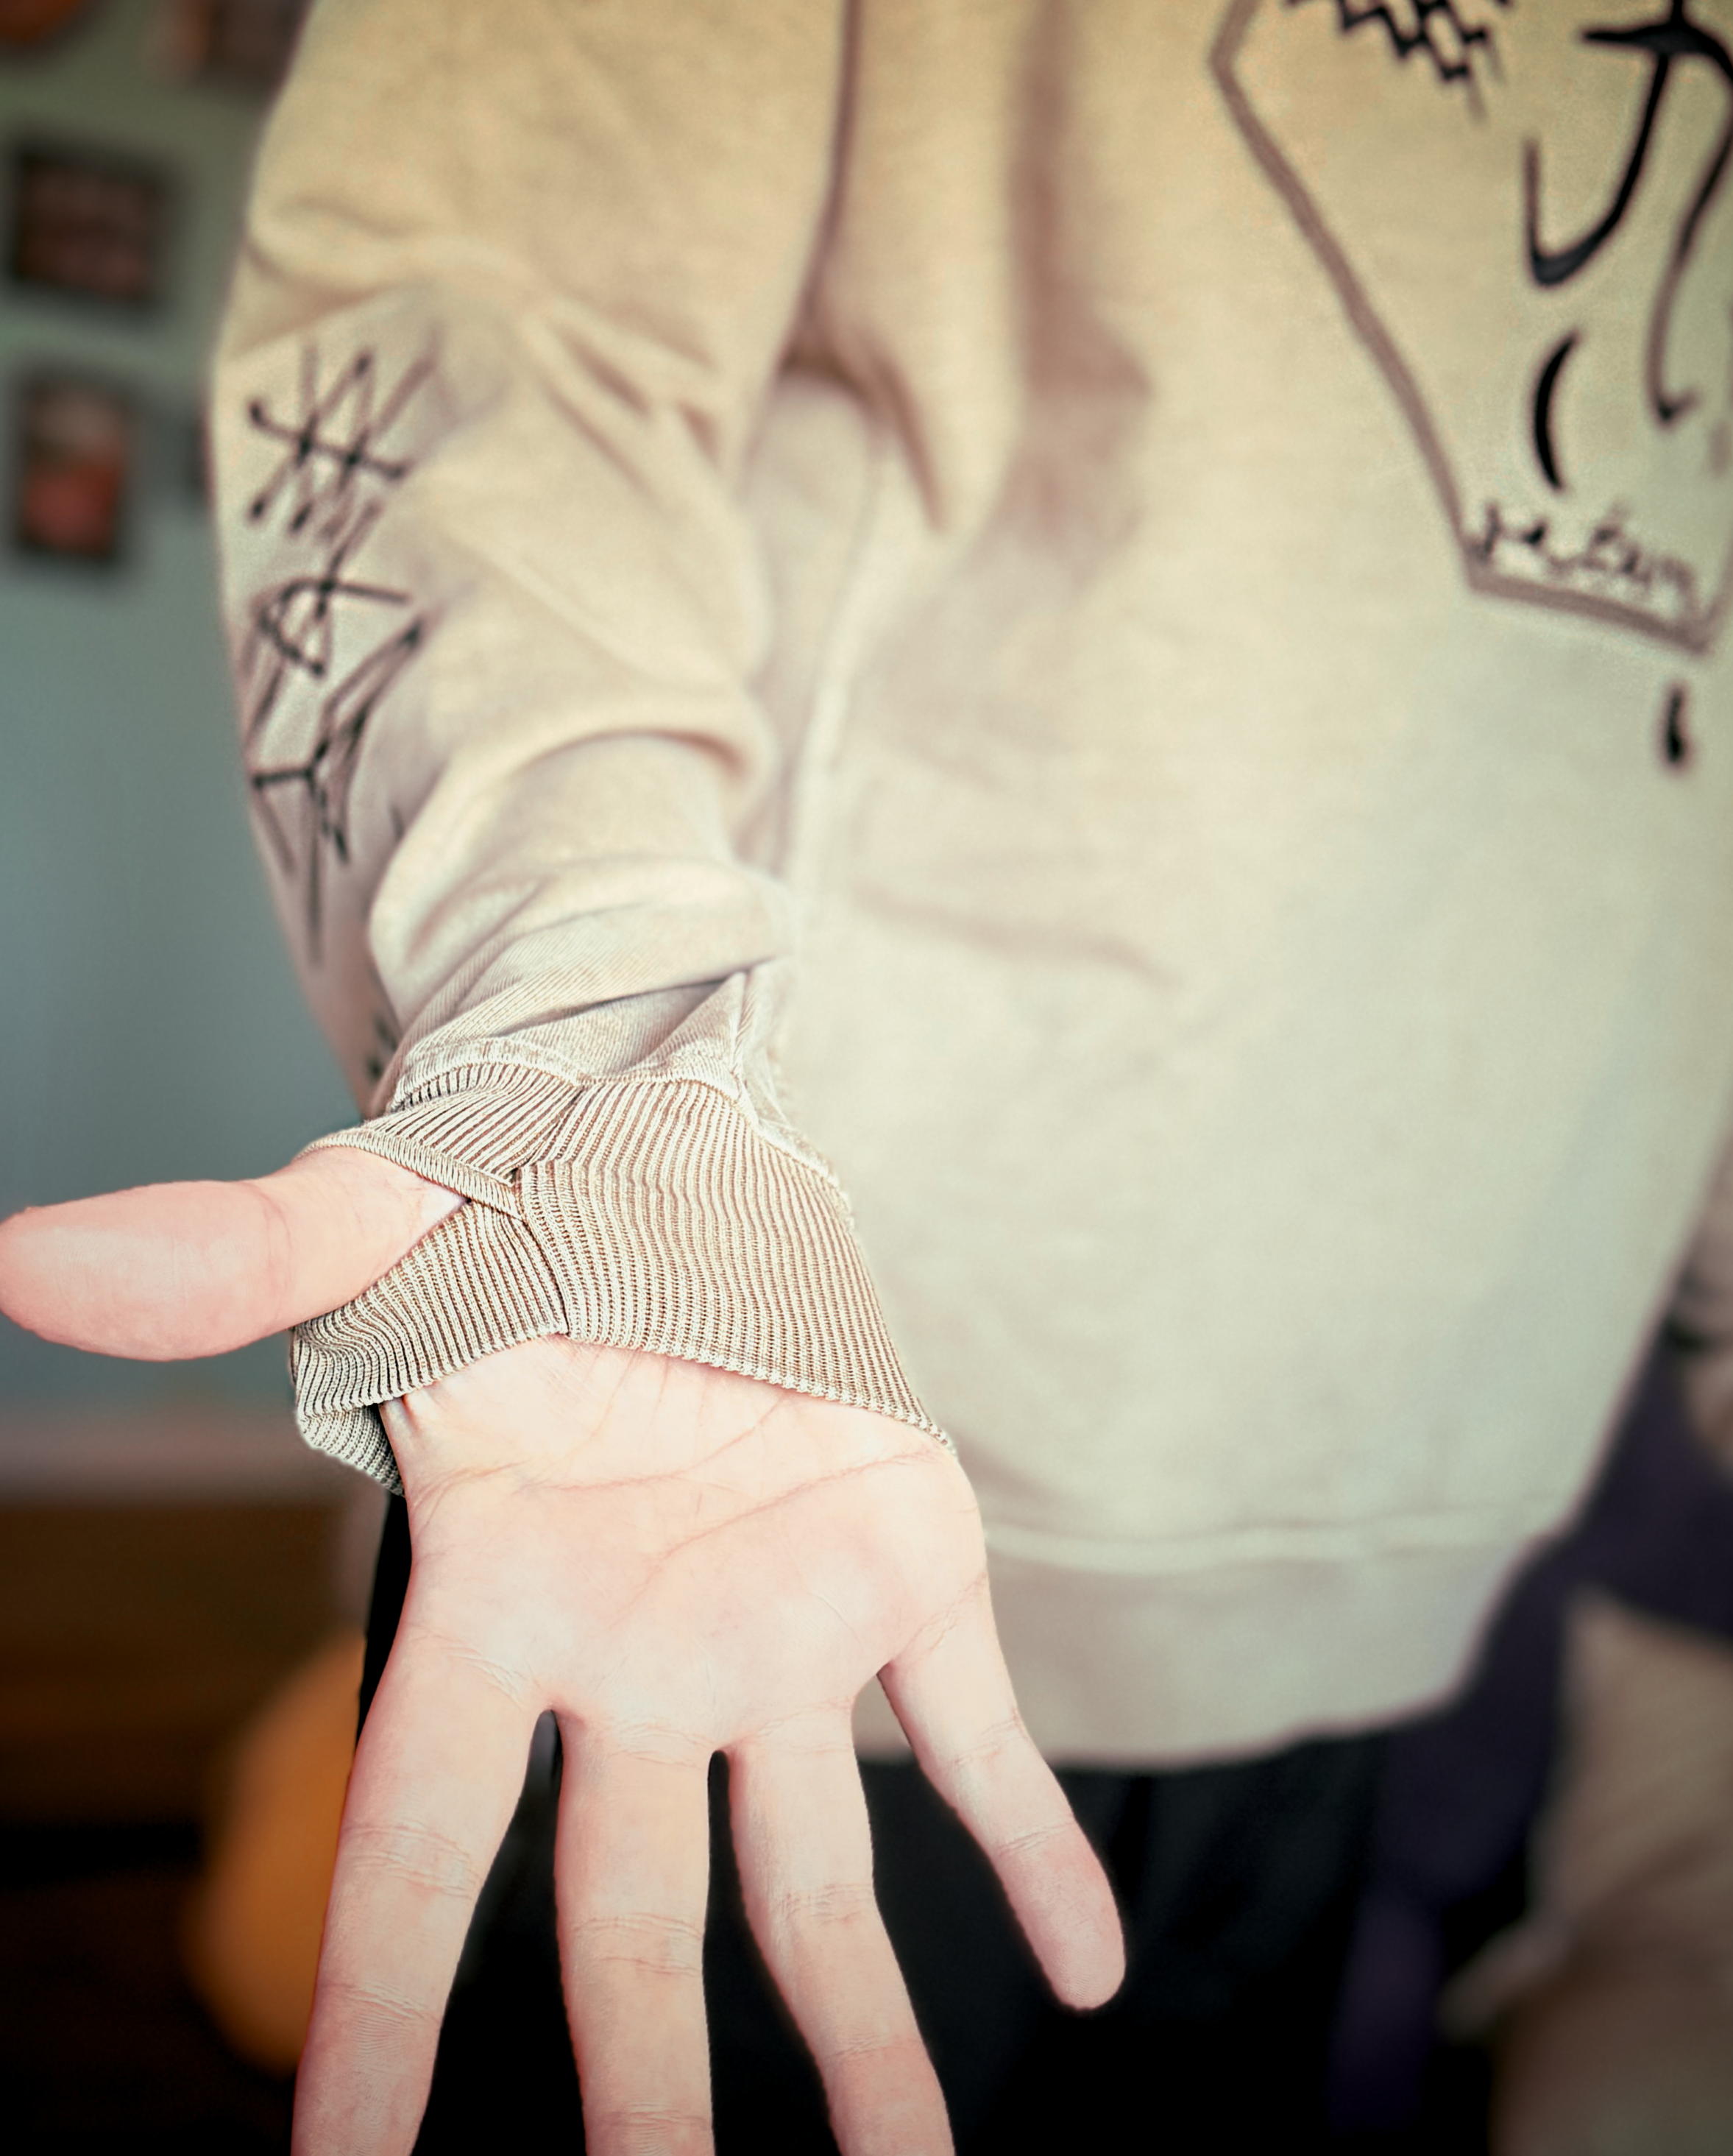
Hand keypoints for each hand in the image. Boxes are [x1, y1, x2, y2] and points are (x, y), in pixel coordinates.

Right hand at [0, 1152, 1124, 2154]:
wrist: (677, 1139)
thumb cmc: (507, 1192)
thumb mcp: (376, 1226)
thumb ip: (234, 1264)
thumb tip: (26, 1255)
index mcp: (494, 1601)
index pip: (419, 1849)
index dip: (377, 2020)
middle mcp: (632, 1660)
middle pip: (628, 1925)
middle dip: (642, 2096)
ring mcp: (777, 1635)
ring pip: (814, 1881)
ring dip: (868, 2039)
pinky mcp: (906, 1572)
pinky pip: (977, 1741)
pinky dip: (1034, 1850)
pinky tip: (1089, 1972)